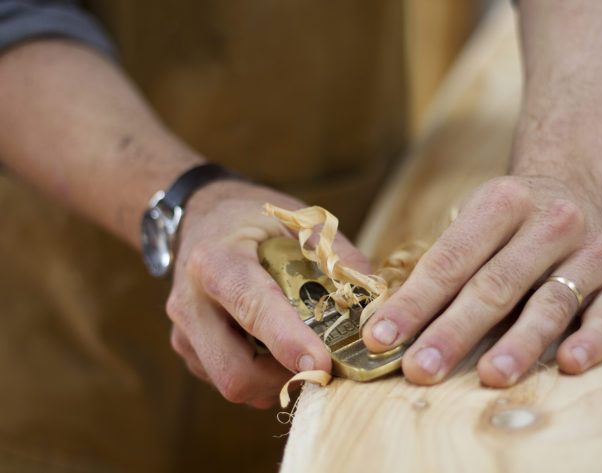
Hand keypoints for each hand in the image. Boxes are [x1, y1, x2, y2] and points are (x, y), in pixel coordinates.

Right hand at [166, 180, 369, 407]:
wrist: (199, 216)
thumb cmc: (252, 218)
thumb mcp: (295, 218)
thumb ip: (335, 254)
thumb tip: (371, 299)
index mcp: (216, 261)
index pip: (252, 309)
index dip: (288, 341)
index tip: (323, 365)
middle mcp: (191, 303)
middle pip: (235, 372)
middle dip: (284, 378)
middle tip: (321, 363)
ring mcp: (183, 332)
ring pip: (232, 385)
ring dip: (274, 379)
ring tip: (299, 348)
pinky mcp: (187, 350)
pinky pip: (226, 381)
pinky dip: (259, 376)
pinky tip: (274, 347)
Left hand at [362, 175, 601, 386]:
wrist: (583, 187)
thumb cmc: (515, 218)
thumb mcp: (476, 221)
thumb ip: (444, 266)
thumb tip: (393, 322)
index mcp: (502, 203)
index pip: (450, 261)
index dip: (413, 303)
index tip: (380, 339)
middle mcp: (551, 222)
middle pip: (495, 285)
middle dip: (454, 331)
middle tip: (421, 369)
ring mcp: (592, 250)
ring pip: (550, 302)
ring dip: (520, 342)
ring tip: (490, 375)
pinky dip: (591, 339)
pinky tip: (570, 363)